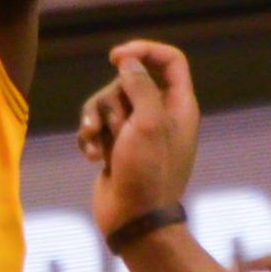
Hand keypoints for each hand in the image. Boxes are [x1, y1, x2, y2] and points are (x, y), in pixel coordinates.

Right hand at [79, 40, 199, 242]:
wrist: (133, 221)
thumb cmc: (147, 172)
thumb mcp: (148, 122)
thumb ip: (139, 85)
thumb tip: (128, 62)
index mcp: (179, 106)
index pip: (170, 61)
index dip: (145, 50)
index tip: (117, 57)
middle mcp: (160, 116)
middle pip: (129, 82)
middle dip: (112, 100)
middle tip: (115, 128)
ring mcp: (137, 133)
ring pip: (108, 103)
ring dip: (96, 121)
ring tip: (96, 144)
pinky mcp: (116, 148)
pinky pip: (97, 127)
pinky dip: (90, 138)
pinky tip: (92, 158)